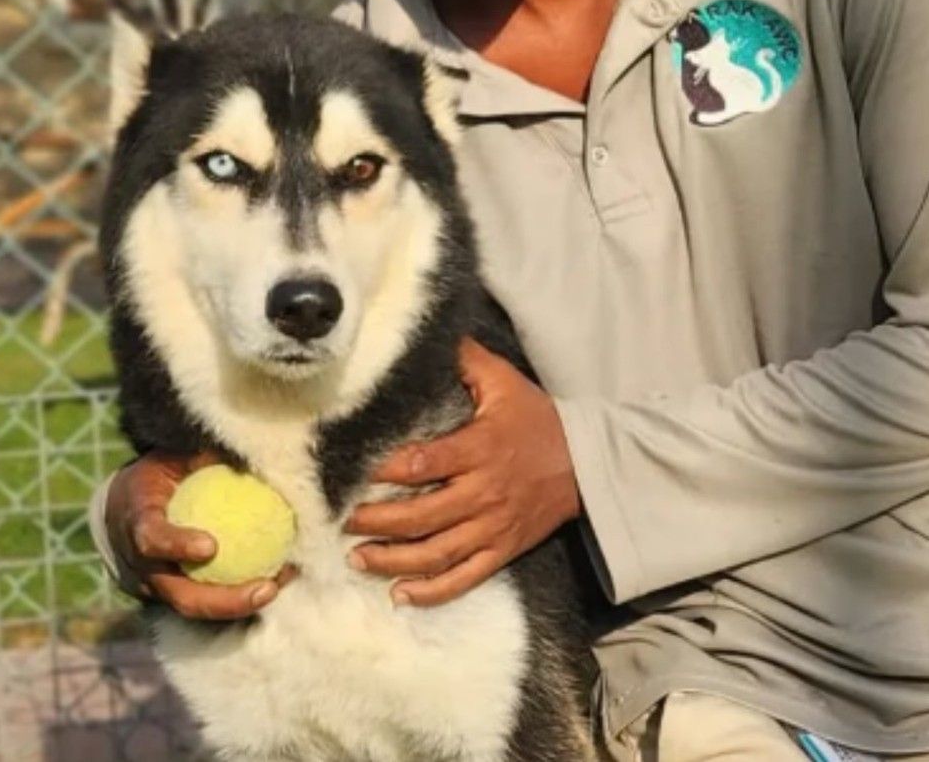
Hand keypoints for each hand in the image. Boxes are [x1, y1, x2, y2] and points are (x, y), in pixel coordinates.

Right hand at [104, 451, 296, 619]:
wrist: (120, 512)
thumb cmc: (155, 476)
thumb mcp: (171, 457)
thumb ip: (202, 455)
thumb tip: (249, 442)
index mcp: (136, 522)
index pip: (151, 539)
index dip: (177, 546)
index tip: (210, 546)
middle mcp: (142, 565)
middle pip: (181, 595)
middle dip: (224, 599)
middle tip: (266, 587)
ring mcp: (155, 589)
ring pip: (196, 609)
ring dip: (239, 605)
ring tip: (277, 588)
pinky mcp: (170, 599)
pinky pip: (207, 604)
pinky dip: (239, 596)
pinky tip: (277, 579)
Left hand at [344, 339, 580, 607]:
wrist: (587, 463)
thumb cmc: (537, 419)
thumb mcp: (505, 382)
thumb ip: (466, 360)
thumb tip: (432, 334)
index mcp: (480, 449)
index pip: (424, 464)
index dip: (386, 471)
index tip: (352, 472)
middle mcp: (484, 492)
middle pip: (422, 516)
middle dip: (376, 521)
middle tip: (341, 520)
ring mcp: (494, 527)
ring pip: (437, 552)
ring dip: (393, 559)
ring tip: (357, 557)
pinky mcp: (502, 550)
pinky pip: (464, 577)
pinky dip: (432, 591)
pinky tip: (400, 593)